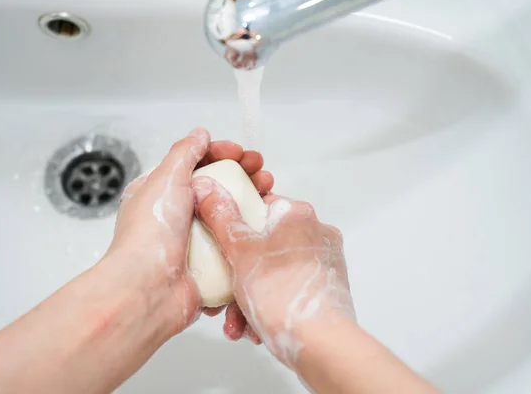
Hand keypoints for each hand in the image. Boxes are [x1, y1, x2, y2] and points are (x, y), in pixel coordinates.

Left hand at [105, 128, 273, 335]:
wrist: (149, 290)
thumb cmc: (150, 233)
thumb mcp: (164, 180)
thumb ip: (184, 153)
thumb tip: (199, 134)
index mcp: (161, 195)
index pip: (196, 166)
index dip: (220, 155)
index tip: (241, 153)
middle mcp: (178, 218)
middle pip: (218, 189)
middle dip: (243, 177)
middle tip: (263, 172)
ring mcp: (194, 243)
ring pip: (229, 217)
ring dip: (252, 204)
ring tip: (270, 195)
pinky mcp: (209, 267)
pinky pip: (233, 247)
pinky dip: (249, 235)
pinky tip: (265, 226)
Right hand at [192, 181, 355, 367]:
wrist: (320, 343)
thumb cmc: (283, 294)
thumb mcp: (240, 251)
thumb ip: (221, 217)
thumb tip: (206, 187)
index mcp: (297, 214)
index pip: (257, 207)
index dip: (232, 227)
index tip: (218, 246)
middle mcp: (315, 233)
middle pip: (262, 246)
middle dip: (236, 276)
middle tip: (222, 297)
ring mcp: (322, 262)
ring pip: (272, 273)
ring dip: (247, 298)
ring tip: (236, 322)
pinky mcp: (325, 289)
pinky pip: (286, 290)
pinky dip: (268, 307)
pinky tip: (253, 329)